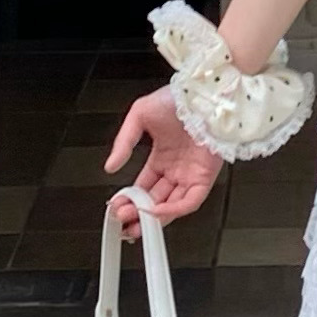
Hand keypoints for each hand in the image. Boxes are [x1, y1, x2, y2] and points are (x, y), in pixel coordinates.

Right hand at [105, 84, 222, 227]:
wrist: (203, 93)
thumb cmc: (178, 97)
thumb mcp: (140, 115)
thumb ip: (124, 142)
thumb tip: (111, 166)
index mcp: (162, 156)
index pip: (144, 186)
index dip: (129, 199)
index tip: (116, 207)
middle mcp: (177, 168)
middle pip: (156, 200)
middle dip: (138, 214)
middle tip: (123, 222)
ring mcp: (191, 173)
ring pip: (172, 205)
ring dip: (154, 217)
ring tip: (136, 223)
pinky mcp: (205, 176)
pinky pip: (190, 201)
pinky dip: (174, 210)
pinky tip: (156, 212)